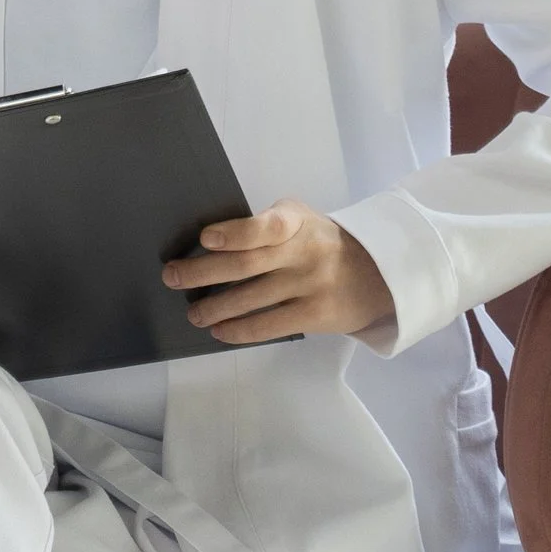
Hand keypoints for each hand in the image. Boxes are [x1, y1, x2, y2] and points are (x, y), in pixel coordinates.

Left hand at [162, 200, 393, 343]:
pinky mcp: (316, 315)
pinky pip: (270, 325)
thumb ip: (265, 225)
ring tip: (193, 313)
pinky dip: (240, 330)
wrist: (378, 273)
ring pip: (253, 299)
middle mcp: (305, 251)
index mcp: (296, 222)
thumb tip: (208, 245)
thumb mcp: (301, 220)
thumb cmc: (320, 243)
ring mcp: (311, 285)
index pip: (268, 225)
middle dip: (203, 272)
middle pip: (247, 264)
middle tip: (172, 277)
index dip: (236, 232)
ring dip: (215, 307)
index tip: (206, 238)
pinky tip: (220, 331)